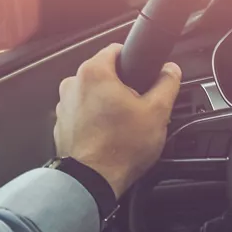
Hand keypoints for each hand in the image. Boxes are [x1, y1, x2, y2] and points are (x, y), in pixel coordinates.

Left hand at [54, 44, 181, 198]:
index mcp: (94, 72)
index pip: (116, 50)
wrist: (91, 182)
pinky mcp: (61, 125)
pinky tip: (109, 136)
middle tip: (138, 107)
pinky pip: (82, 114)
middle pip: (104, 74)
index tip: (144, 75)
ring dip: (107, 104)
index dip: (134, 60)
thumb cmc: (120, 149)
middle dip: (122, 86)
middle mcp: (72, 84)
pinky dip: (94, 121)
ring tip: (124, 125)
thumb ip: (167, 84)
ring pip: (92, 95)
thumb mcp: (157, 112)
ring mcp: (63, 106)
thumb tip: (171, 71)